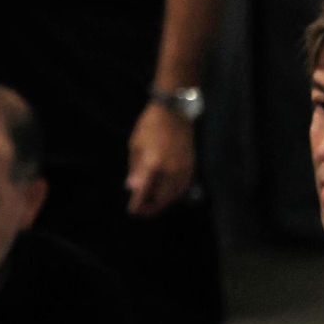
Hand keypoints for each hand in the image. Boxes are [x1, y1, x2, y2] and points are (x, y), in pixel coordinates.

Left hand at [125, 101, 194, 216]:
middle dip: (151, 208)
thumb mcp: (135, 146)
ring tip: (152, 205)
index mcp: (153, 165)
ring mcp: (182, 169)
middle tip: (141, 212)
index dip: (138, 204)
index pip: (144, 192)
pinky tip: (167, 195)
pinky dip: (175, 194)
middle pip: (161, 198)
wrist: (174, 111)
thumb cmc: (149, 126)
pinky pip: (183, 187)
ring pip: (174, 195)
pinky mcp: (191, 166)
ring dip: (163, 203)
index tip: (132, 211)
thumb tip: (132, 188)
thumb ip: (135, 169)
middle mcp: (169, 170)